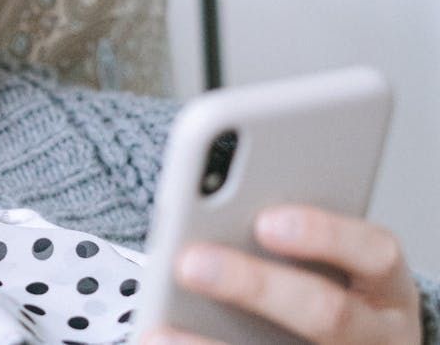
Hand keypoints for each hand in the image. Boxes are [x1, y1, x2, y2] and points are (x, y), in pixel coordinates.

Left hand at [141, 204, 420, 343]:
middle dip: (254, 285)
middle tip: (190, 262)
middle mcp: (374, 334)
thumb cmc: (324, 286)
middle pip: (326, 312)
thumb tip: (213, 212)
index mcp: (383, 286)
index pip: (375, 253)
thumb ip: (284, 236)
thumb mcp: (324, 260)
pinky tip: (161, 342)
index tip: (266, 220)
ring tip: (159, 333)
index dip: (324, 234)